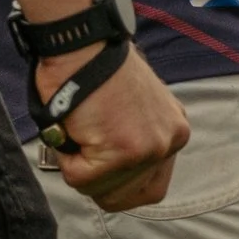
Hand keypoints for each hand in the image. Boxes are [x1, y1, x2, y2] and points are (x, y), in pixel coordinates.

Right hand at [44, 46, 188, 210]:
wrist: (81, 41)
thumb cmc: (92, 67)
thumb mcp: (129, 107)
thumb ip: (130, 137)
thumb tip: (113, 172)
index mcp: (174, 131)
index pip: (151, 187)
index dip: (119, 185)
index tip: (98, 171)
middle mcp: (171, 141)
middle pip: (133, 197)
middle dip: (100, 184)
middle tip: (78, 157)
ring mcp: (150, 148)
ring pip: (104, 191)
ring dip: (79, 168)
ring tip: (75, 133)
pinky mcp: (124, 152)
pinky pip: (81, 178)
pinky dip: (65, 158)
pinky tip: (70, 129)